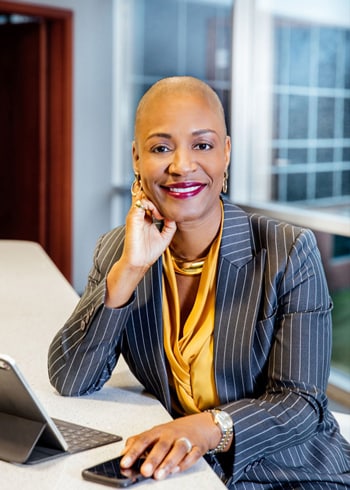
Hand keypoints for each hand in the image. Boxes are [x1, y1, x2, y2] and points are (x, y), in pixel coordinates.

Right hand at [105, 193, 175, 307]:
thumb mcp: (166, 236)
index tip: (169, 211)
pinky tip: (157, 215)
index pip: (151, 202)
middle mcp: (140, 215)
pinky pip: (141, 202)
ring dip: (155, 202)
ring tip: (161, 214)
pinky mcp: (133, 217)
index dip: (161, 202)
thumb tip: (174, 214)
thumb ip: (170, 225)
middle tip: (166, 208)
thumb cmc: (148, 253)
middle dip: (157, 198)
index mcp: (146, 219)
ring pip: (144, 196)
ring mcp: (136, 215)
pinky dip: (151, 205)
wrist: (139, 262)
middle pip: (146, 196)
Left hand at [119, 413, 221, 480]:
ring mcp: (184, 440)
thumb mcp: (155, 433)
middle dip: (152, 459)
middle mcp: (171, 434)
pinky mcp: (197, 447)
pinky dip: (185, 462)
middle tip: (144, 471)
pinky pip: (192, 455)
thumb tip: (123, 453)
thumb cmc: (173, 432)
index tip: (124, 463)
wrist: (199, 426)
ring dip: (168, 462)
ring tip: (159, 474)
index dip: (134, 452)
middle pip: (161, 445)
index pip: (143, 439)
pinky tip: (177, 469)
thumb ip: (138, 442)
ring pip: (177, 449)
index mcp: (158, 431)